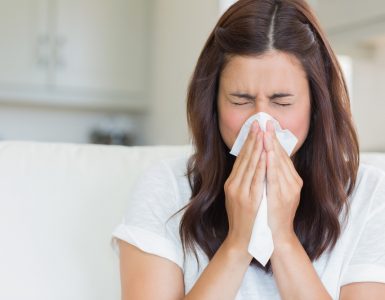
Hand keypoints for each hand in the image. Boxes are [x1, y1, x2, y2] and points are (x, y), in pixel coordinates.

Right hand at [224, 121, 265, 253]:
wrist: (242, 241)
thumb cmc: (244, 220)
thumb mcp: (238, 198)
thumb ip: (243, 182)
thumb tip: (251, 165)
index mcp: (231, 183)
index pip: (240, 158)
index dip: (247, 142)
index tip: (254, 128)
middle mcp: (233, 185)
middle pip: (244, 158)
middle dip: (252, 139)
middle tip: (258, 122)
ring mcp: (240, 192)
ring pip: (250, 165)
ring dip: (257, 147)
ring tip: (263, 131)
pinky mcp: (248, 199)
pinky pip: (256, 178)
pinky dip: (261, 164)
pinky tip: (265, 153)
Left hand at [264, 120, 302, 243]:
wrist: (275, 238)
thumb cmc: (273, 215)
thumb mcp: (278, 194)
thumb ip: (275, 177)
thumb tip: (268, 159)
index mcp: (292, 182)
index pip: (282, 156)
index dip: (274, 140)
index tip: (267, 126)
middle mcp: (292, 184)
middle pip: (280, 156)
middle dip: (272, 138)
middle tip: (265, 121)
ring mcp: (287, 191)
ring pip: (278, 163)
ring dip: (271, 146)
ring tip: (264, 130)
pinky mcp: (279, 197)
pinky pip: (273, 177)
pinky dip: (271, 163)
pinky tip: (267, 151)